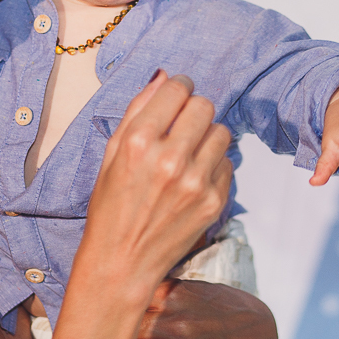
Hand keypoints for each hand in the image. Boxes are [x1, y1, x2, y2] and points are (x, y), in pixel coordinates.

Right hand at [81, 72, 233, 293]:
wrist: (122, 262)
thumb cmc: (111, 207)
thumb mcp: (112, 153)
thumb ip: (138, 110)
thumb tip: (164, 76)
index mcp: (139, 142)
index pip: (177, 90)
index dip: (179, 87)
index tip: (178, 93)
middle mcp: (170, 159)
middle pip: (204, 106)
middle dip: (194, 109)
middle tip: (182, 124)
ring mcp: (195, 182)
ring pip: (221, 132)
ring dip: (207, 136)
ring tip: (188, 152)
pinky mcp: (213, 202)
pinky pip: (228, 163)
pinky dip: (213, 165)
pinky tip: (192, 178)